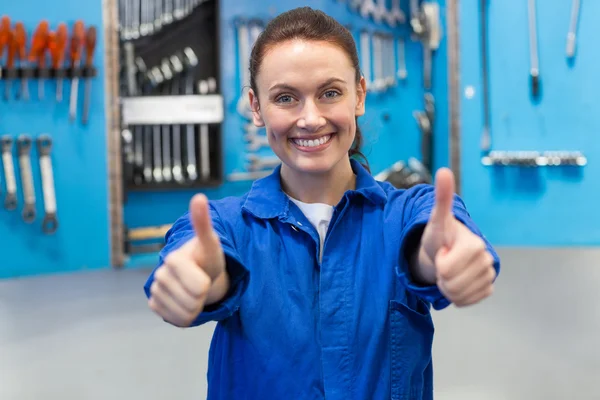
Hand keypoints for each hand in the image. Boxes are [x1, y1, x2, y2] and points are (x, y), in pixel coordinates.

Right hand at [148, 194, 226, 326]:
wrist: (199, 271)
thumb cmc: (207, 257)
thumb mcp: (211, 243)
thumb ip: (203, 223)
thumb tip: (199, 197)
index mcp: (174, 259)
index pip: (199, 288)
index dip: (207, 285)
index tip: (205, 273)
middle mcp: (160, 274)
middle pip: (193, 302)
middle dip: (202, 297)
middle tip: (201, 283)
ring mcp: (156, 290)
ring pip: (185, 314)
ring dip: (195, 307)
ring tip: (195, 291)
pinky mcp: (155, 303)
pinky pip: (175, 319)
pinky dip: (185, 315)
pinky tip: (185, 300)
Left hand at [419, 168, 495, 306]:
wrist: (446, 249)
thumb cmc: (440, 235)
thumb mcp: (436, 218)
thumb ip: (441, 198)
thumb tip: (443, 171)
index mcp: (475, 244)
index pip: (448, 268)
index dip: (439, 262)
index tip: (442, 251)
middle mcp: (487, 259)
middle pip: (452, 284)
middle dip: (442, 276)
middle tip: (443, 261)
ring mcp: (489, 275)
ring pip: (458, 295)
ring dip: (447, 287)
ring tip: (448, 270)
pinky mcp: (488, 288)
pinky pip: (467, 301)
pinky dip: (457, 296)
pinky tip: (456, 280)